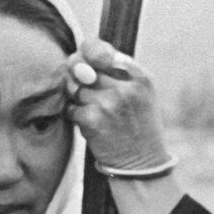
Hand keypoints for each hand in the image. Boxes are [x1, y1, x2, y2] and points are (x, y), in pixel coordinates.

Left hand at [66, 38, 170, 174]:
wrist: (142, 163)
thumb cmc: (138, 124)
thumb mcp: (141, 93)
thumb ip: (115, 72)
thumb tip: (74, 61)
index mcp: (140, 77)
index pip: (100, 50)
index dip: (87, 53)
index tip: (88, 63)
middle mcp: (124, 88)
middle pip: (82, 66)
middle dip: (78, 75)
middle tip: (86, 88)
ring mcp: (108, 104)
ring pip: (75, 88)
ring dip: (78, 98)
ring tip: (95, 110)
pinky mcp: (92, 120)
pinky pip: (71, 108)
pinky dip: (76, 116)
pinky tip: (92, 124)